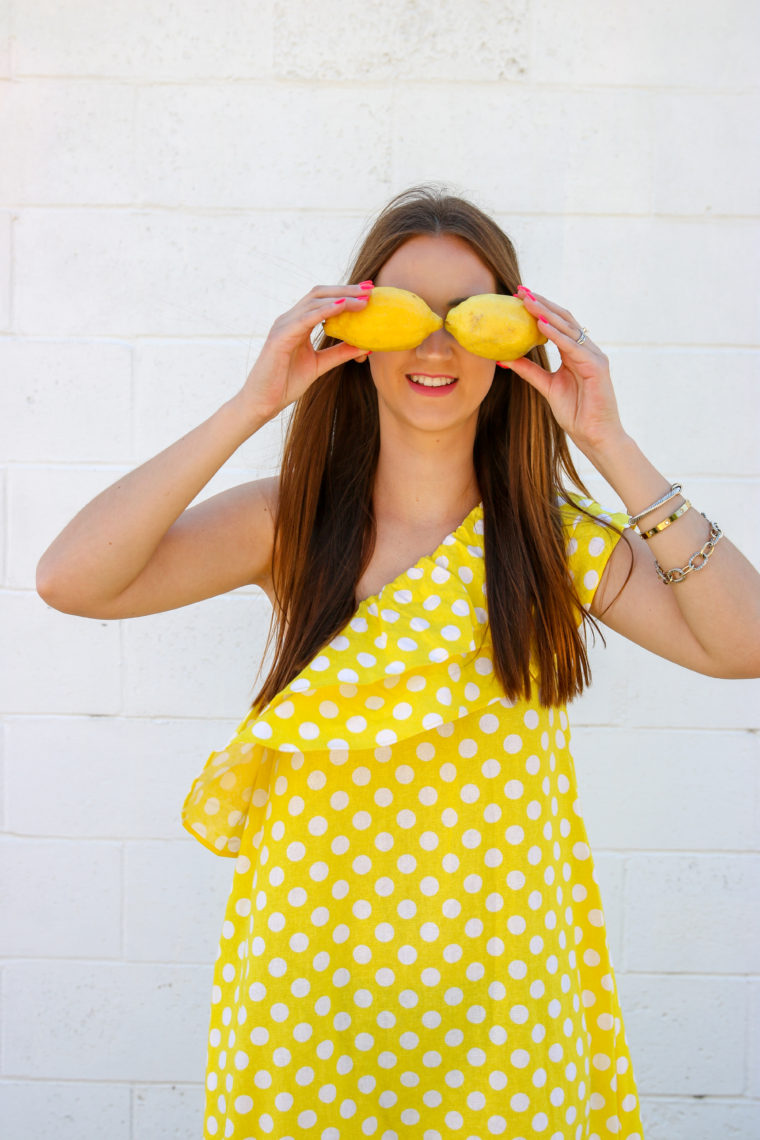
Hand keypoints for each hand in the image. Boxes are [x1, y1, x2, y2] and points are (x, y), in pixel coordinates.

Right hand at [237, 284, 372, 421]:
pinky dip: (324, 311)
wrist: (262, 402)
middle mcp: (289, 319)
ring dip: (340, 297)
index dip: (345, 292)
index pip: (322, 299)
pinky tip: (342, 307)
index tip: (368, 291)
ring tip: (362, 299)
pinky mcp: (280, 337)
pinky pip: (305, 319)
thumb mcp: (319, 365)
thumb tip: (365, 346)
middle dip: (346, 289)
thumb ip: (339, 353)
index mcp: (297, 323)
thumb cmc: (285, 384)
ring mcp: (283, 326)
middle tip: (369, 288)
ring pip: (314, 302)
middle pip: (319, 294)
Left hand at [503, 286, 625, 453]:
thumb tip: (505, 358)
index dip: (539, 309)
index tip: (518, 298)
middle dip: (541, 304)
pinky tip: (541, 326)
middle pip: (563, 319)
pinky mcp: (597, 367)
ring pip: (568, 328)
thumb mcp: (547, 387)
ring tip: (527, 302)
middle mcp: (586, 349)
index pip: (557, 324)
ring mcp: (594, 356)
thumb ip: (529, 371)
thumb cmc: (575, 413)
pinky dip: (556, 335)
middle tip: (520, 290)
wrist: (593, 435)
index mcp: (576, 352)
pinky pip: (573, 347)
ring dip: (546, 313)